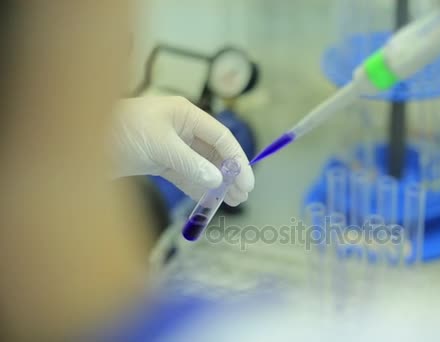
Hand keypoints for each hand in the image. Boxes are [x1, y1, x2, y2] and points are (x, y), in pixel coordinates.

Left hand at [111, 96, 254, 205]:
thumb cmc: (121, 132)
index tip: (247, 182)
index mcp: (185, 114)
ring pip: (200, 165)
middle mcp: (180, 128)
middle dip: (228, 174)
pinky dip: (196, 187)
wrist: (78, 140)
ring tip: (230, 201)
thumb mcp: (159, 146)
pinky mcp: (157, 161)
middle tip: (241, 196)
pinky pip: (183, 175)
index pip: (220, 137)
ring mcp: (169, 145)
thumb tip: (217, 181)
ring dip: (214, 183)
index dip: (237, 160)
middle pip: (213, 152)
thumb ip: (190, 164)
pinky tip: (207, 200)